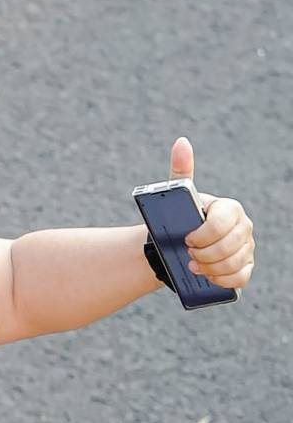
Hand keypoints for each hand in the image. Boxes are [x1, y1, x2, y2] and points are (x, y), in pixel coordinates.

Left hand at [169, 135, 254, 291]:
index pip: (223, 222)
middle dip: (205, 254)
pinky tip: (208, 277)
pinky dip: (224, 280)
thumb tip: (181, 142)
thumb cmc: (179, 219)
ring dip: (211, 268)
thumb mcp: (177, 196)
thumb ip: (180, 171)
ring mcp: (246, 247)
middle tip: (187, 256)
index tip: (186, 239)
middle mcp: (243, 226)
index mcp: (229, 208)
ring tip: (193, 267)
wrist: (177, 246)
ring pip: (234, 262)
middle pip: (229, 245)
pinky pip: (241, 277)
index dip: (204, 234)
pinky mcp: (245, 266)